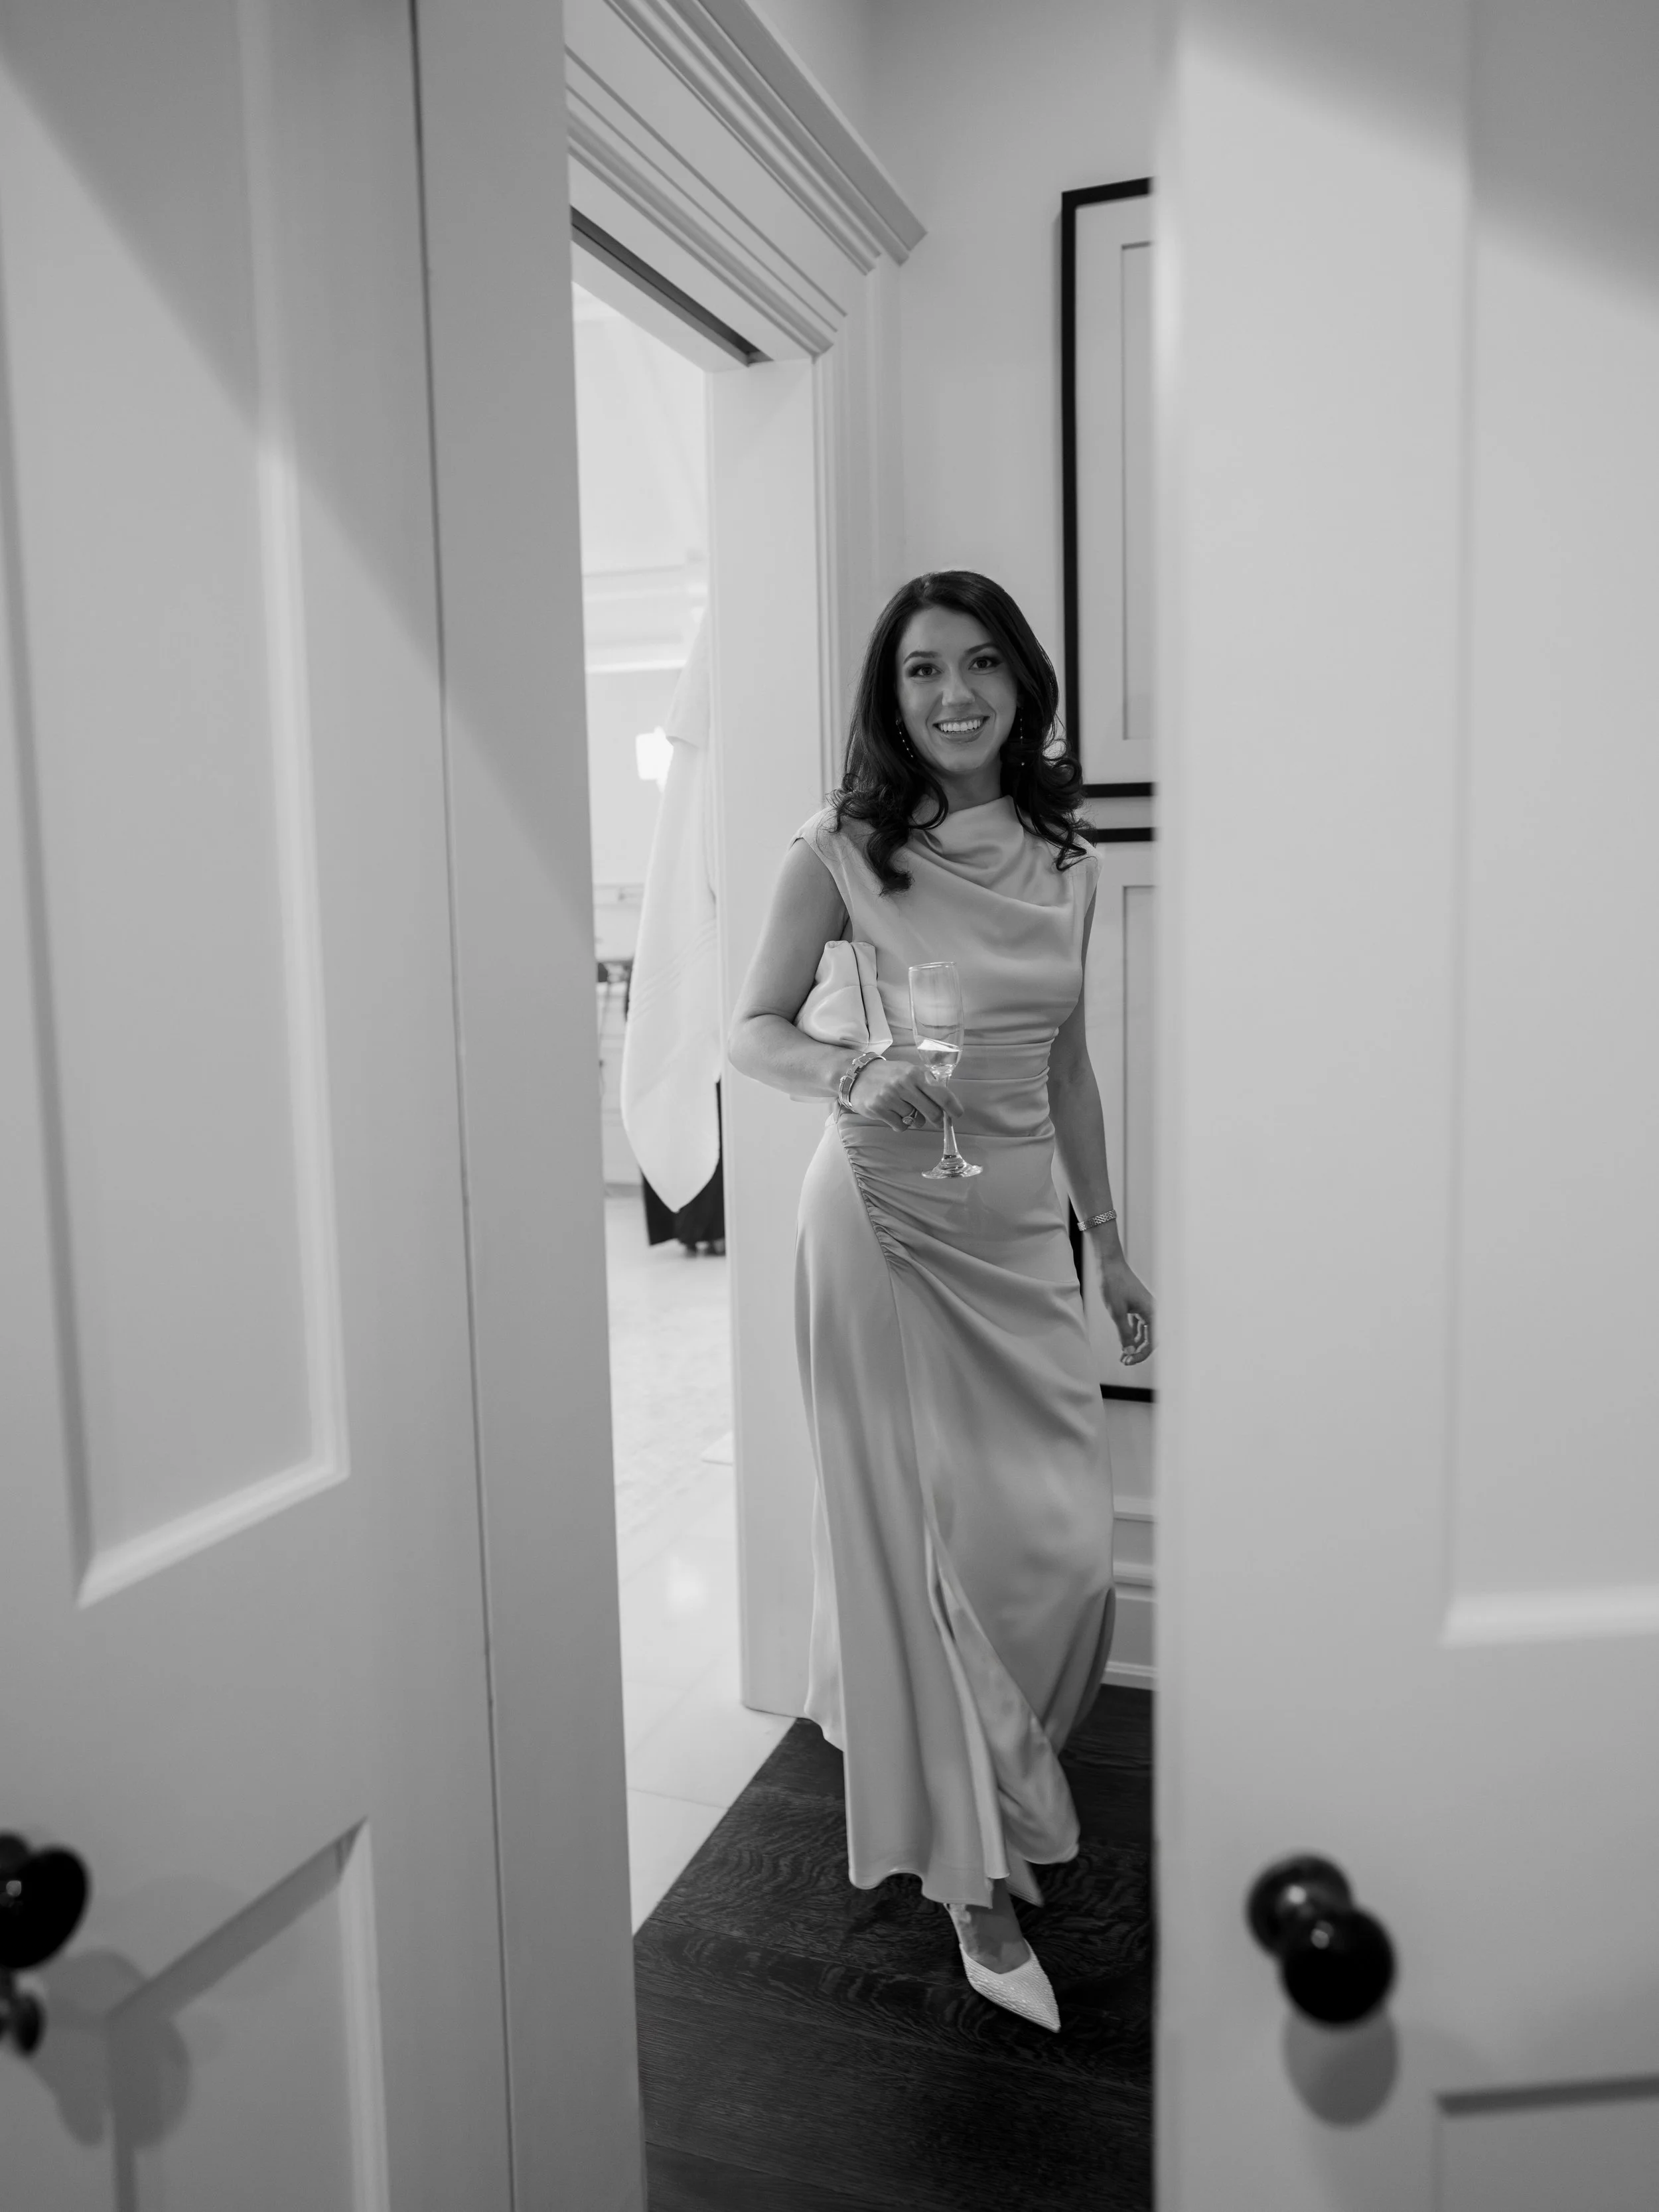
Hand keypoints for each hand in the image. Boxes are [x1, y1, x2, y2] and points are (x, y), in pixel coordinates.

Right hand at [847, 1054, 962, 1131]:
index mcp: (915, 1073)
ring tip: (904, 1108)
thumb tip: (947, 1105)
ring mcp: (890, 1097)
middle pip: (932, 1112)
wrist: (859, 1075)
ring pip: (915, 1121)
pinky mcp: (878, 1109)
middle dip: (937, 1119)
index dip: (953, 1107)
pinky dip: (900, 1124)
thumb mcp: (910, 1071)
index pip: (941, 1094)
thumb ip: (927, 1084)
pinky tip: (893, 1113)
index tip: (957, 1114)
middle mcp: (903, 1084)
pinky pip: (900, 1126)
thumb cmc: (890, 1075)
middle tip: (935, 1120)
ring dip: (914, 1120)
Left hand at [1097, 1251, 1154, 1364]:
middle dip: (1138, 1351)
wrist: (1109, 1265)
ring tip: (1122, 1355)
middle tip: (1125, 1360)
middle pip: (1151, 1338)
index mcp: (1152, 1312)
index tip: (1129, 1360)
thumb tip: (1129, 1350)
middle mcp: (1152, 1310)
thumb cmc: (1114, 1284)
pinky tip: (1124, 1343)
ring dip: (1134, 1345)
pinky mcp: (1138, 1306)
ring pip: (1144, 1333)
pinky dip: (1132, 1335)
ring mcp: (1145, 1308)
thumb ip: (1125, 1333)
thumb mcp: (1117, 1312)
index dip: (1142, 1354)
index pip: (1153, 1341)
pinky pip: (1138, 1325)